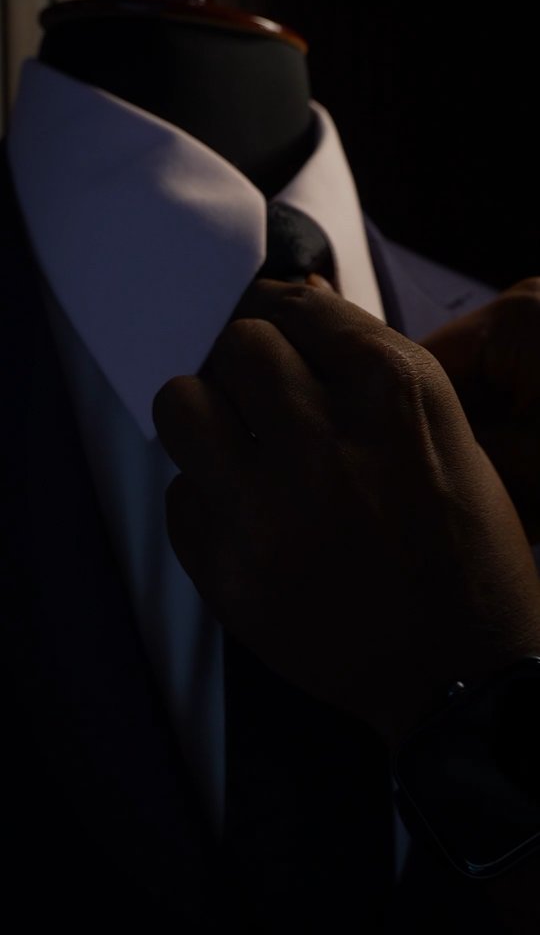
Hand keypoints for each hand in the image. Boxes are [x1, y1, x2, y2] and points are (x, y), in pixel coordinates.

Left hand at [153, 278, 539, 749]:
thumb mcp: (447, 435)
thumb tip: (297, 302)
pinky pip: (177, 494)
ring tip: (236, 445)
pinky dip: (204, 498)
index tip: (284, 336)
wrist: (458, 672)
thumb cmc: (465, 551)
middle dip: (252, 366)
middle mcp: (324, 441)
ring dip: (207, 415)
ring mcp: (267, 509)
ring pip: (181, 403)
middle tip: (268, 399)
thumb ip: (368, 365)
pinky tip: (245, 517)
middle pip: (238, 345)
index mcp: (394, 395)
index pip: (298, 306)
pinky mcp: (228, 571)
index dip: (288, 318)